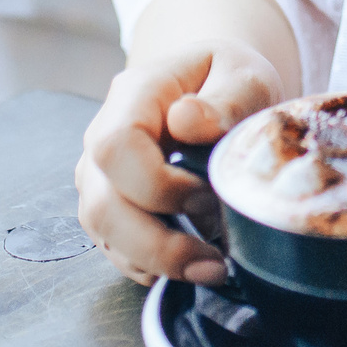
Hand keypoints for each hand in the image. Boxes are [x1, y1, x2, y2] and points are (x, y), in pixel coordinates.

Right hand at [75, 39, 284, 284]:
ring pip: (104, 232)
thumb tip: (187, 121)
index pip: (116, 146)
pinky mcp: (111, 206)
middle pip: (102, 204)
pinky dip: (151, 266)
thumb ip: (225, 99)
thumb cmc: (230, 81)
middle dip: (157, 243)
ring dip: (155, 262)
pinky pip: (115, 248)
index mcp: (134, 95)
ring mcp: (101, 175)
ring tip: (210, 270)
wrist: (216, 88)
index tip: (207, 195)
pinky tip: (191, 266)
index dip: (157, 184)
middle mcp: (102, 136)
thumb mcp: (245, 77)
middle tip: (214, 261)